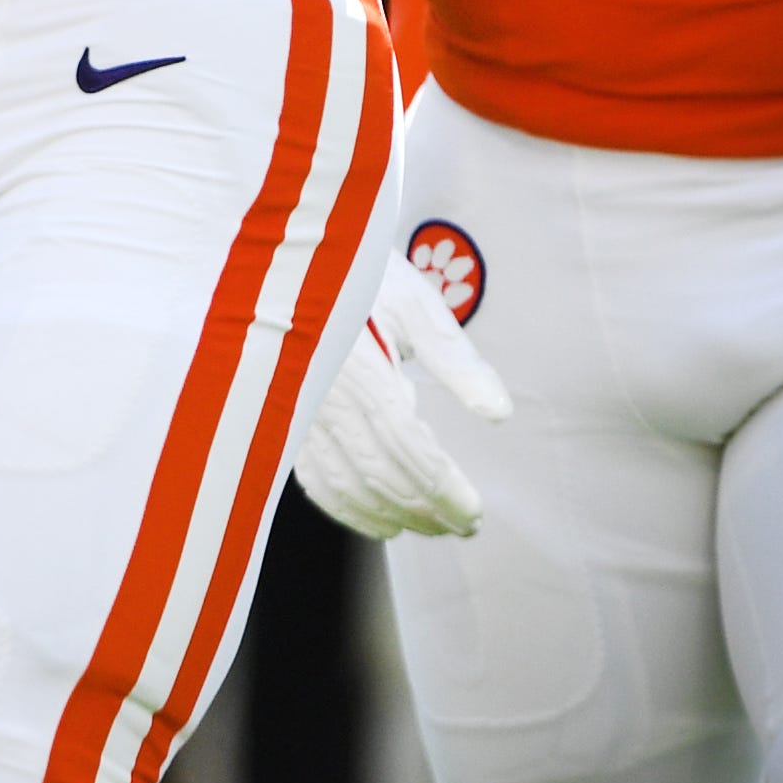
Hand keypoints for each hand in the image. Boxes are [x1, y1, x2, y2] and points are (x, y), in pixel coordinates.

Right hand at [293, 256, 510, 539]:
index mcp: (358, 364)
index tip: (474, 511)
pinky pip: (313, 479)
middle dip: (426, 508)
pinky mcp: (282, 418)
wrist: (291, 256)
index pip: (406, 443)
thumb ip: (457, 358)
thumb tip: (500, 411)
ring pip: (345, 484)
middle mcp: (320, 395)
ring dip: (392, 515)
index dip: (441, 486)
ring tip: (433, 527)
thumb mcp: (415, 302)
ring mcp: (296, 411)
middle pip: (378, 472)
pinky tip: (378, 520)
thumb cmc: (360, 272)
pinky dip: (348, 508)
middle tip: (465, 525)